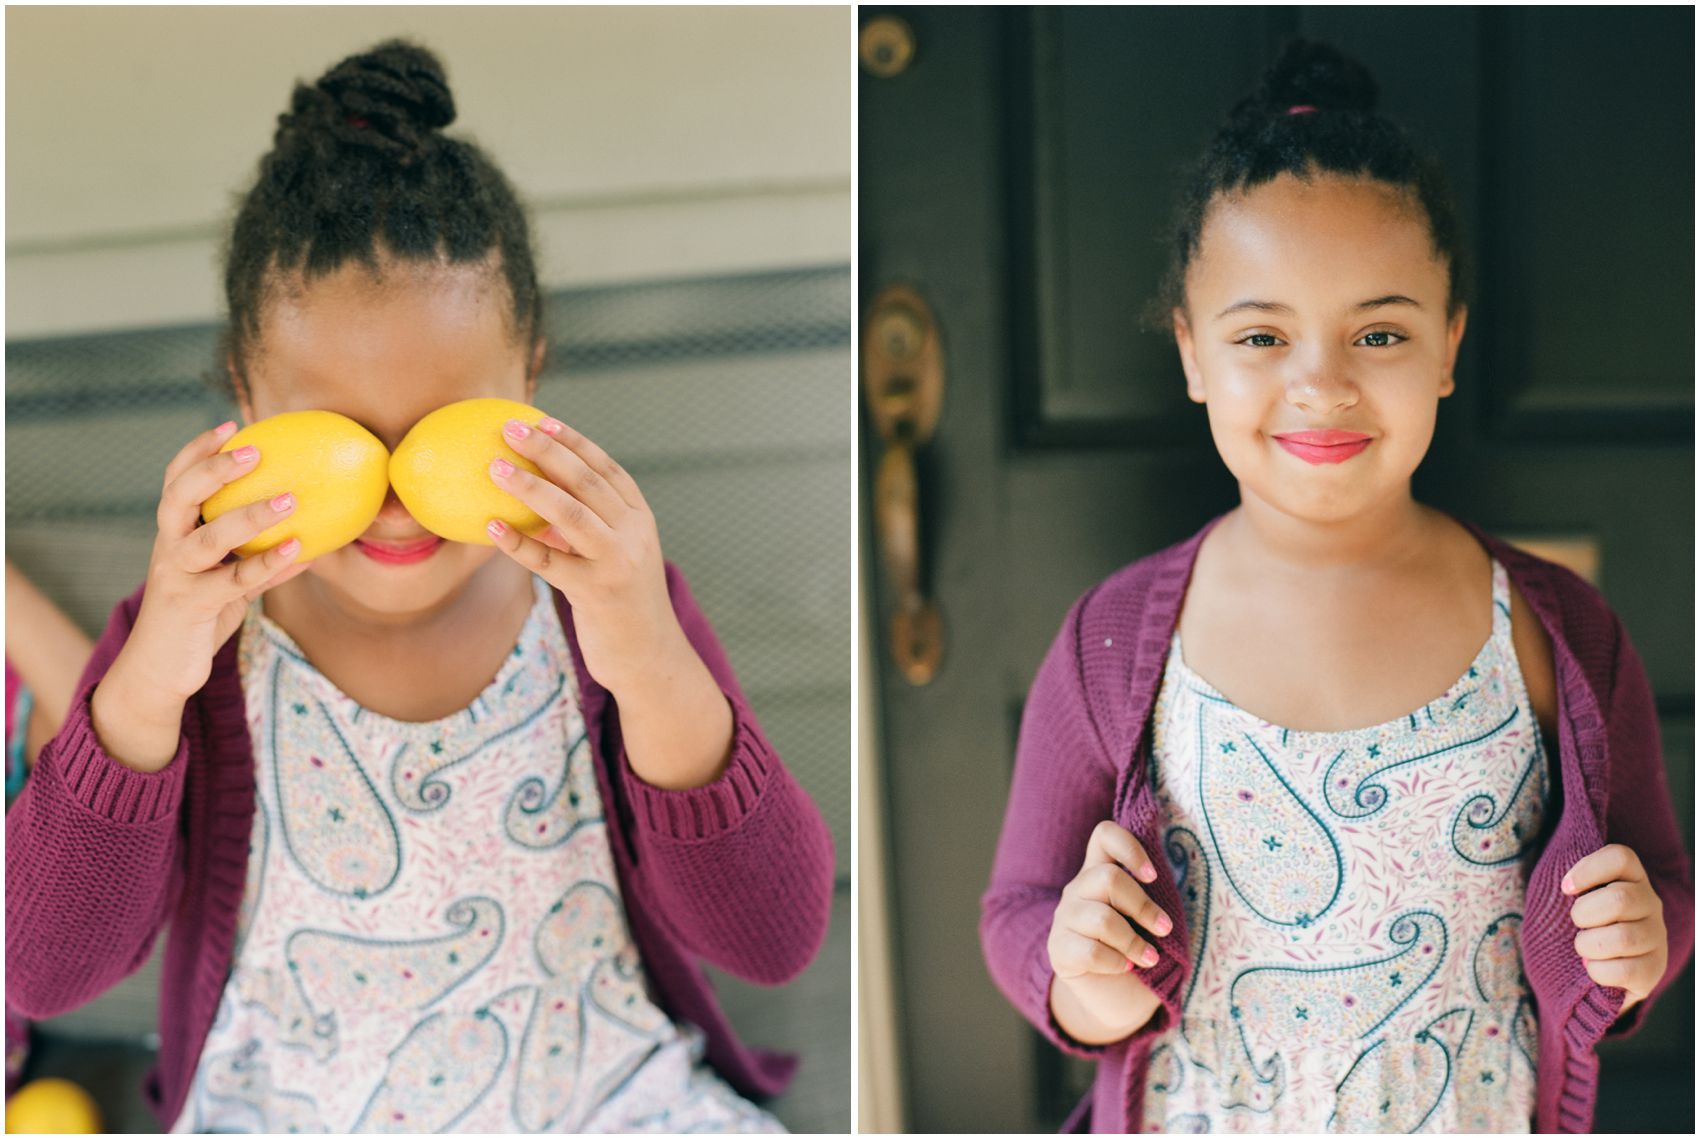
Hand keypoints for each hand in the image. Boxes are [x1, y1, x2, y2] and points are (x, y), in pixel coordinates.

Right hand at [131, 421, 312, 702]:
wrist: (160, 670)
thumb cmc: (199, 617)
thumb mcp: (230, 582)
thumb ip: (258, 560)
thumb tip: (313, 541)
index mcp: (174, 533)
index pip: (177, 481)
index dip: (198, 450)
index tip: (231, 424)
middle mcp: (168, 548)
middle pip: (179, 497)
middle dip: (212, 470)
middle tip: (253, 451)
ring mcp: (176, 576)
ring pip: (206, 538)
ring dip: (248, 517)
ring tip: (289, 499)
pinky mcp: (190, 606)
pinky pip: (233, 582)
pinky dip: (267, 565)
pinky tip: (299, 551)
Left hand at [483, 416, 684, 697]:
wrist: (648, 656)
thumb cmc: (620, 602)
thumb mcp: (613, 556)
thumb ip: (585, 527)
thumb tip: (532, 495)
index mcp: (639, 518)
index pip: (607, 469)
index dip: (574, 442)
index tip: (541, 419)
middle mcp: (633, 534)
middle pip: (587, 482)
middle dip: (547, 450)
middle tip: (511, 429)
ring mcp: (617, 563)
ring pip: (571, 514)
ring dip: (530, 487)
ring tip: (495, 467)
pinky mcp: (596, 593)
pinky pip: (550, 563)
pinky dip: (518, 543)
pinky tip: (490, 528)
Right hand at [1049, 820, 1174, 978]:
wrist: (1115, 998)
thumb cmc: (1138, 951)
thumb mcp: (1148, 922)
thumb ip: (1152, 899)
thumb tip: (1165, 891)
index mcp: (1101, 873)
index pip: (1104, 835)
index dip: (1129, 847)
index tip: (1152, 876)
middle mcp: (1078, 890)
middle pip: (1108, 878)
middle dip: (1143, 906)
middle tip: (1164, 929)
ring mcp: (1064, 919)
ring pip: (1101, 919)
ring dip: (1134, 941)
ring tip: (1150, 958)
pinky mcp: (1058, 950)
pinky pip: (1091, 952)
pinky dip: (1116, 963)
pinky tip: (1123, 967)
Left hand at [1564, 843, 1667, 1010]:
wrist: (1601, 964)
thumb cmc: (1582, 922)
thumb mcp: (1576, 896)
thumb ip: (1572, 885)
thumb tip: (1564, 887)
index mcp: (1631, 877)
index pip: (1620, 857)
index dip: (1589, 869)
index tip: (1565, 888)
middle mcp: (1650, 903)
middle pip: (1620, 899)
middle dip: (1584, 914)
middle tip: (1577, 924)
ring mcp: (1656, 936)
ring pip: (1623, 937)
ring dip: (1589, 945)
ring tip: (1584, 948)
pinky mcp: (1654, 969)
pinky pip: (1625, 971)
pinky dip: (1598, 971)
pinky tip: (1593, 967)